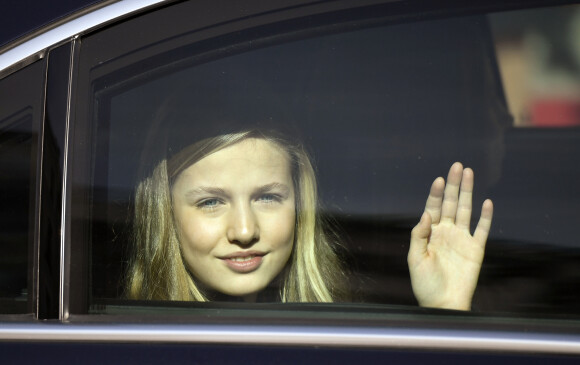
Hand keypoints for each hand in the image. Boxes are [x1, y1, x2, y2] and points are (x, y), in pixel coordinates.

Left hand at [407, 162, 492, 309]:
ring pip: (466, 210)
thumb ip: (419, 234)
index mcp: (430, 233)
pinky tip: (487, 202)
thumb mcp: (415, 258)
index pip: (433, 207)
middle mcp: (446, 232)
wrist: (443, 304)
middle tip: (456, 166)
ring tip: (468, 173)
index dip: (435, 193)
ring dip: (467, 192)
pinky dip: (486, 216)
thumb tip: (426, 213)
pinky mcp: (476, 249)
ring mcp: (462, 239)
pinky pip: (482, 229)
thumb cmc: (425, 284)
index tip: (438, 179)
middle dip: (453, 185)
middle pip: (450, 203)